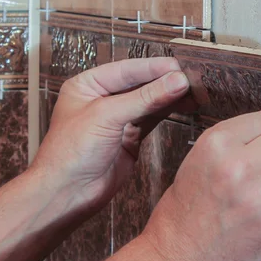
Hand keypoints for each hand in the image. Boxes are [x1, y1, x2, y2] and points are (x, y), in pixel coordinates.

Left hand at [33, 57, 191, 216]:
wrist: (67, 193)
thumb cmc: (69, 153)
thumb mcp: (106, 116)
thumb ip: (143, 98)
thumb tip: (174, 82)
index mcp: (87, 85)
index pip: (126, 69)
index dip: (153, 68)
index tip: (178, 67)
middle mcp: (101, 99)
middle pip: (139, 83)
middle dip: (164, 81)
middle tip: (190, 77)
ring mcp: (116, 120)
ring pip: (148, 101)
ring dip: (169, 96)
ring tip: (193, 90)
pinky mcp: (129, 138)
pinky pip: (152, 119)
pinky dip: (167, 112)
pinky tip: (183, 104)